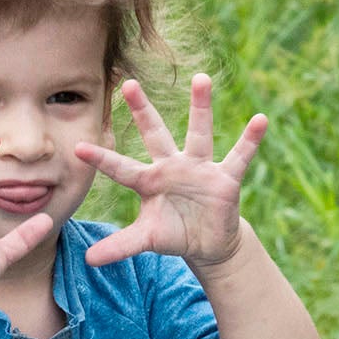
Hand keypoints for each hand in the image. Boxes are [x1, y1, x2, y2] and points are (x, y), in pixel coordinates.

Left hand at [73, 76, 267, 268]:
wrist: (207, 243)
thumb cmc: (173, 234)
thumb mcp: (146, 240)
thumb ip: (120, 246)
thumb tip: (88, 261)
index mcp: (149, 181)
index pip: (121, 168)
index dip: (101, 159)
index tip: (77, 148)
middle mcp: (172, 167)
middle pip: (155, 134)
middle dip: (142, 110)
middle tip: (127, 83)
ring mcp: (199, 168)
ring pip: (199, 133)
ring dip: (200, 106)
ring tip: (201, 78)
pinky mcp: (225, 178)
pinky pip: (239, 156)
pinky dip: (250, 140)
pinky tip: (260, 120)